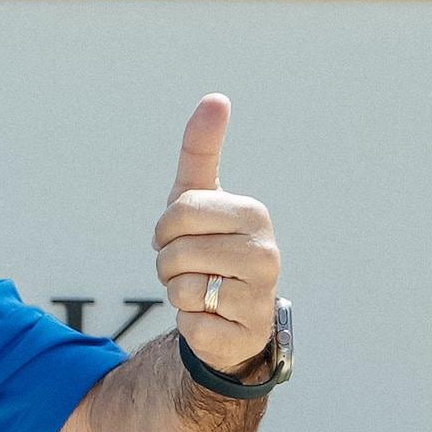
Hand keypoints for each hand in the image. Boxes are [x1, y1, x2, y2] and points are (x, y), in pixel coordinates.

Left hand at [153, 93, 280, 375]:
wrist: (232, 315)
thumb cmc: (211, 246)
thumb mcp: (200, 196)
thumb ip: (202, 150)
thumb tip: (215, 98)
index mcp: (252, 214)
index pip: (179, 212)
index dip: (165, 229)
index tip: (179, 236)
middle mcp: (266, 253)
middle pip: (175, 251)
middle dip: (168, 263)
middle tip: (190, 267)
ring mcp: (260, 295)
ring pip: (181, 288)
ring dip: (178, 293)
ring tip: (202, 290)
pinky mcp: (246, 333)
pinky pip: (189, 323)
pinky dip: (189, 323)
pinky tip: (212, 318)